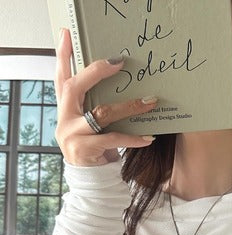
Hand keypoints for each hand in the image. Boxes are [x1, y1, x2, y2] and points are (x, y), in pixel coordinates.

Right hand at [54, 29, 157, 165]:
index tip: (68, 36)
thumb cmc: (95, 148)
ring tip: (151, 102)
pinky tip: (148, 138)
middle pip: (75, 87)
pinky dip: (133, 139)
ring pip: (102, 113)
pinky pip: (113, 139)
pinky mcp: (85, 150)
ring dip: (129, 106)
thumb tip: (120, 84)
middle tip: (118, 63)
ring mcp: (72, 134)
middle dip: (96, 72)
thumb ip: (94, 106)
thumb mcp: (90, 125)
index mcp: (64, 108)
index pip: (59, 76)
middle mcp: (64, 118)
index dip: (62, 56)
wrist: (90, 181)